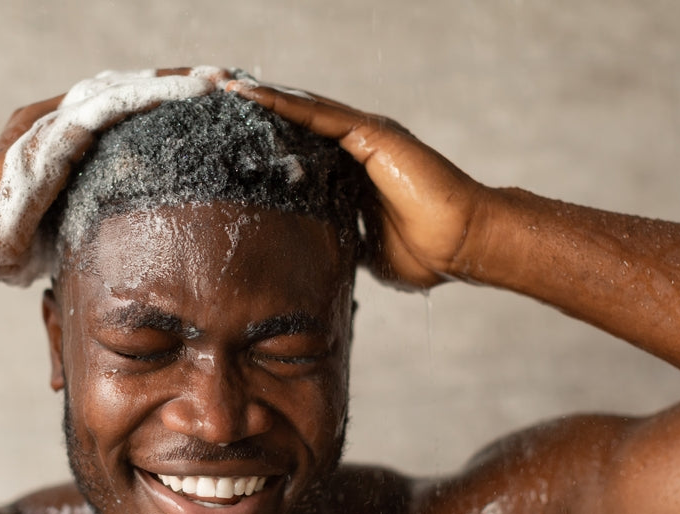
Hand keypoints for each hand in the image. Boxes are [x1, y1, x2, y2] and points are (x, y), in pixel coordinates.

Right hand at [0, 67, 231, 289]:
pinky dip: (143, 97)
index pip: (123, 107)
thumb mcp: (72, 224)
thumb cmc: (14, 244)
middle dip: (175, 84)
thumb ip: (100, 214)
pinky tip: (178, 94)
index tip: (208, 103)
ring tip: (211, 81)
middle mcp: (57, 118)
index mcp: (65, 137)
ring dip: (167, 83)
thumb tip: (138, 239)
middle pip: (126, 89)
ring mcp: (50, 121)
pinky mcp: (47, 134)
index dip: (164, 101)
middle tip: (222, 79)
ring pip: (119, 89)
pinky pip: (102, 107)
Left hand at [229, 81, 488, 288]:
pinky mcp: (373, 134)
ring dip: (263, 98)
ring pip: (305, 109)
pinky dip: (284, 103)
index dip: (272, 139)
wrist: (464, 245)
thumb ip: (347, 244)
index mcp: (358, 172)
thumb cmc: (428, 253)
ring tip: (223, 89)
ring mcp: (367, 136)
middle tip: (215, 96)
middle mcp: (361, 146)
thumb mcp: (371, 253)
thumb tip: (323, 259)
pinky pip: (319, 114)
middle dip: (260, 109)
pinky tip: (251, 96)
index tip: (233, 137)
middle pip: (300, 120)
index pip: (306, 148)